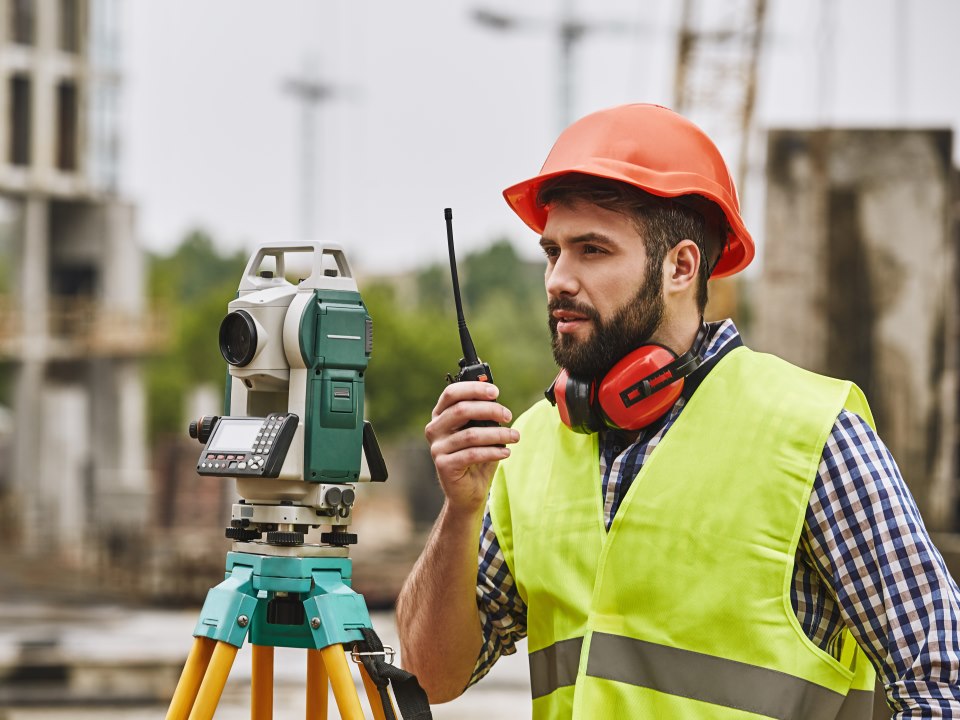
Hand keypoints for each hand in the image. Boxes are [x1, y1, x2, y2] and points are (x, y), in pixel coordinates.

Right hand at [424, 381, 519, 515]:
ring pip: (471, 434)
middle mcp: (434, 429)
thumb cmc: (476, 458)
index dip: (474, 389)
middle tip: (508, 415)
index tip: (495, 392)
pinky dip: (493, 451)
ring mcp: (437, 448)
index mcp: (440, 415)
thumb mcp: (480, 432)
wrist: (468, 492)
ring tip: (514, 436)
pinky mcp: (444, 465)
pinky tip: (506, 452)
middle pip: (461, 410)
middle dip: (489, 410)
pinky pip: (472, 454)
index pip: (452, 393)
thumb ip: (483, 415)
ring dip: (498, 434)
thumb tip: (495, 399)